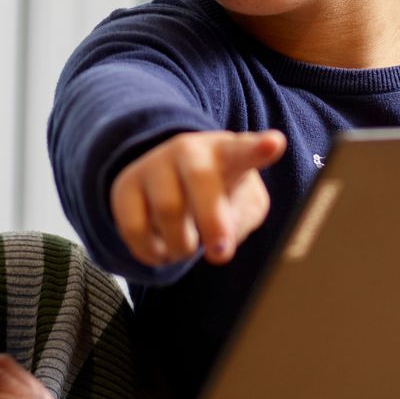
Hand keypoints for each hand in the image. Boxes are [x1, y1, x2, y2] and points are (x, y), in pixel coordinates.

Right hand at [110, 130, 287, 267]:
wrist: (171, 181)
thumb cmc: (219, 193)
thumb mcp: (242, 203)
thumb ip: (239, 221)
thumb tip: (219, 249)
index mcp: (227, 152)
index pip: (244, 149)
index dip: (259, 149)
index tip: (274, 144)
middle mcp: (188, 150)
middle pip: (200, 180)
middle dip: (212, 221)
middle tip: (220, 254)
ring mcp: (154, 165)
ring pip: (168, 210)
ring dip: (183, 244)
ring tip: (188, 246)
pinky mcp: (125, 186)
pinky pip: (134, 228)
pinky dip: (152, 252)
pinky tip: (163, 250)